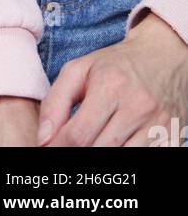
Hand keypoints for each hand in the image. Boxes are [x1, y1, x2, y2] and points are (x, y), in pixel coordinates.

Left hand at [38, 13, 187, 146]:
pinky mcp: (171, 137)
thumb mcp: (78, 70)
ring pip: (121, 160)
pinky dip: (125, 157)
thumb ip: (55, 102)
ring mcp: (158, 125)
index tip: (50, 149)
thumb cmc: (115, 65)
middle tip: (70, 147)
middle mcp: (137, 107)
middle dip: (79, 154)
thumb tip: (43, 139)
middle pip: (99, 151)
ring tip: (94, 142)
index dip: (58, 148)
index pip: (78, 135)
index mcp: (110, 86)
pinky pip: (143, 160)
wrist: (162, 55)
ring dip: (103, 158)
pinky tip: (115, 144)